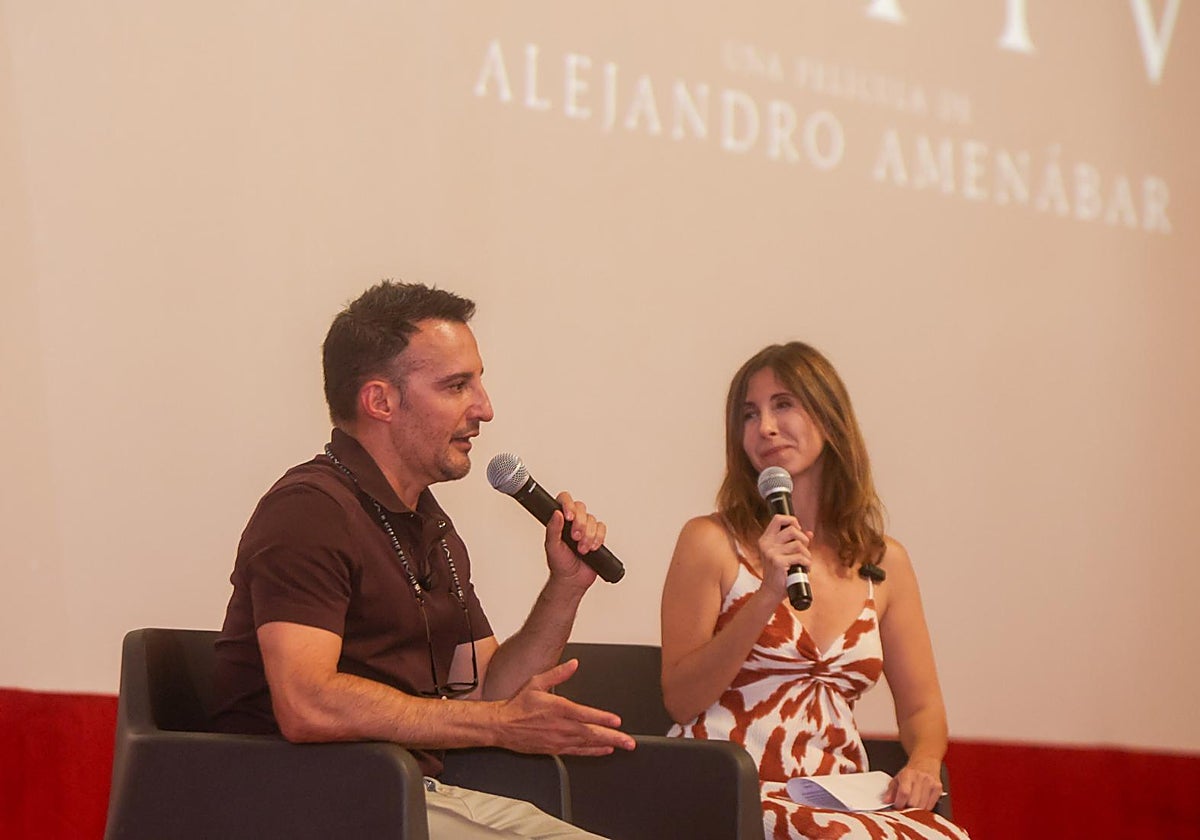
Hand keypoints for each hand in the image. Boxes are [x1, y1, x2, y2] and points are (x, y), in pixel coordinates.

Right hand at [496, 659, 635, 755]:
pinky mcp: (555, 749)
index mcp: (558, 708)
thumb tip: (573, 664)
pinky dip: (592, 752)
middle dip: (612, 737)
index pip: (585, 714)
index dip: (602, 718)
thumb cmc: (519, 705)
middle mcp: (560, 726)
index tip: (617, 721)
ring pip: (587, 744)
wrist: (502, 725)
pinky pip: (578, 752)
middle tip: (629, 742)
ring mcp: (558, 739)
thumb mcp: (537, 682)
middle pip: (591, 733)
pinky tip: (604, 750)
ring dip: (606, 745)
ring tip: (622, 745)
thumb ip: (558, 673)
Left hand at [544, 491, 605, 585]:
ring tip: (582, 548)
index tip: (569, 516)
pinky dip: (598, 538)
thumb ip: (553, 529)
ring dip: (588, 535)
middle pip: (581, 508)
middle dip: (580, 524)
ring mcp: (586, 528)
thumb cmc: (559, 563)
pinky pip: (602, 528)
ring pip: (592, 519)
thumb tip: (556, 513)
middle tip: (575, 537)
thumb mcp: (552, 546)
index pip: (564, 500)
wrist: (572, 579)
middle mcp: (573, 522)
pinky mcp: (597, 536)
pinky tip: (592, 547)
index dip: (568, 504)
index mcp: (560, 521)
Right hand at [756, 514, 811, 597]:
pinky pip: (800, 557)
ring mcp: (771, 552)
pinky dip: (807, 563)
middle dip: (803, 539)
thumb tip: (810, 533)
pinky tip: (805, 568)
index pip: (778, 519)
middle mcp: (766, 544)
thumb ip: (794, 542)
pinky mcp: (778, 562)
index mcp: (765, 539)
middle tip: (804, 549)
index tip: (798, 529)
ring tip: (805, 562)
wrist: (771, 591)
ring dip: (807, 554)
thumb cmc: (779, 572)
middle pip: (792, 530)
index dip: (791, 520)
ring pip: (799, 545)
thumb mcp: (784, 554)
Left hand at [884, 759, 943, 809]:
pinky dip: (924, 808)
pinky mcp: (938, 789)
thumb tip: (886, 801)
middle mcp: (920, 778)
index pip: (904, 793)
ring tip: (913, 802)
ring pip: (922, 807)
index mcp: (908, 774)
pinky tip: (921, 802)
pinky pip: (931, 806)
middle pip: (914, 803)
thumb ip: (890, 791)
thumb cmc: (910, 772)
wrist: (925, 762)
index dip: (899, 803)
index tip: (897, 806)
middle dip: (907, 807)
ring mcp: (931, 783)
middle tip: (905, 804)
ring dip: (916, 809)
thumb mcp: (897, 778)